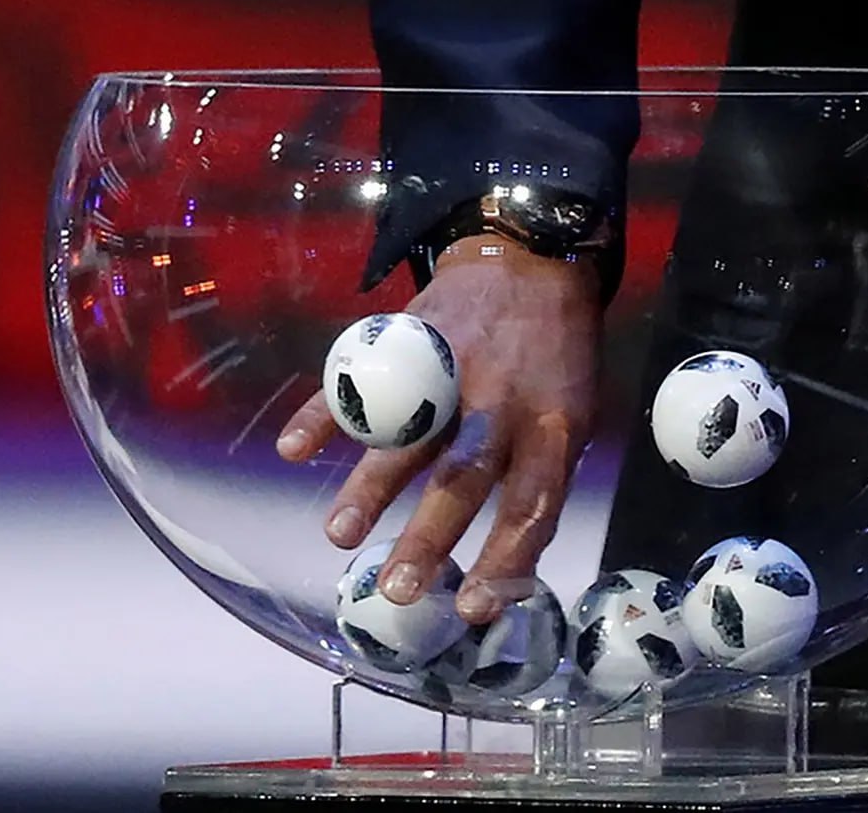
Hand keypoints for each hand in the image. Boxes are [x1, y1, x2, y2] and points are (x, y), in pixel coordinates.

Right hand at [277, 234, 602, 623]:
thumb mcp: (573, 413)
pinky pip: (364, 379)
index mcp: (554, 426)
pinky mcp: (413, 339)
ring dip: (370, 486)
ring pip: (410, 435)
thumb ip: (541, 474)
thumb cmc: (555, 356)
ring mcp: (454, 369)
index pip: (532, 505)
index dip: (503, 560)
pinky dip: (325, 413)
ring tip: (339, 534)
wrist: (530, 259)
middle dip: (428, 537)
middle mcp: (504, 403)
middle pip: (465, 478)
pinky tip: (293, 449)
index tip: (470, 608)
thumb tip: (508, 564)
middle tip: (396, 588)